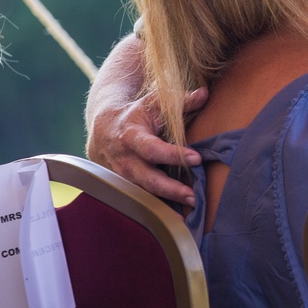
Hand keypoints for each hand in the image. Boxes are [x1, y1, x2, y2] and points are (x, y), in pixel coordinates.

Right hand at [86, 88, 207, 204]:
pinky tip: (176, 212)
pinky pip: (140, 198)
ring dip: (166, 202)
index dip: (173, 155)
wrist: (104, 129)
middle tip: (193, 196)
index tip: (196, 158)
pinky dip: (157, 206)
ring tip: (189, 206)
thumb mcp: (154, 103)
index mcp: (130, 136)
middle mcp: (123, 160)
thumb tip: (204, 94)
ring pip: (142, 193)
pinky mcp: (121, 187)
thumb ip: (180, 101)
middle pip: (146, 178)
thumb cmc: (136, 114)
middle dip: (171, 189)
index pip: (151, 149)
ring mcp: (119, 176)